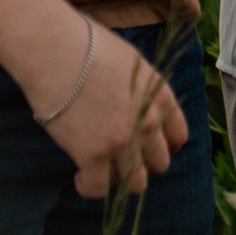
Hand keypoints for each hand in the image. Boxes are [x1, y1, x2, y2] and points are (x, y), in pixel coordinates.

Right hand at [26, 18, 190, 198]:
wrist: (57, 50)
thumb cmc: (88, 46)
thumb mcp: (132, 63)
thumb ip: (143, 91)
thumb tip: (137, 105)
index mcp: (161, 97)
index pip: (178, 137)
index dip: (164, 146)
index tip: (147, 147)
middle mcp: (148, 123)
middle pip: (159, 163)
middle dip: (142, 163)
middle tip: (120, 159)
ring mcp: (122, 141)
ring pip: (135, 183)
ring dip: (121, 181)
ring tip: (103, 171)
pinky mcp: (93, 155)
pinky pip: (100, 188)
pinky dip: (90, 187)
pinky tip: (79, 176)